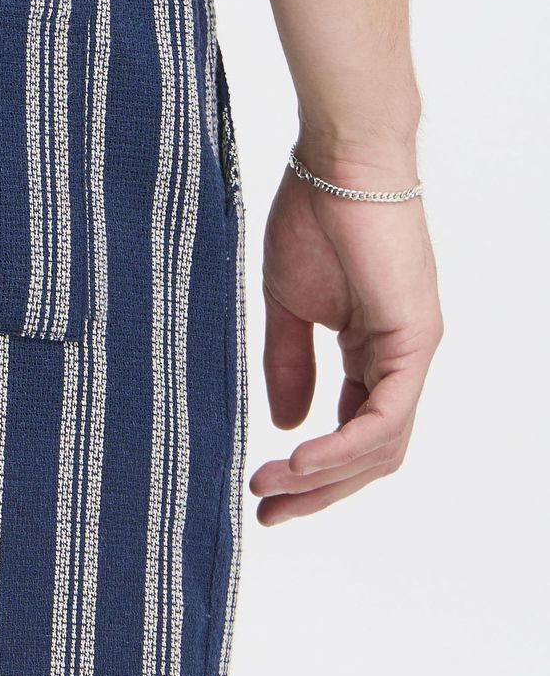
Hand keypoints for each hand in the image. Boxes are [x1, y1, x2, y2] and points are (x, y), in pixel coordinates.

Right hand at [249, 143, 442, 524]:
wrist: (337, 160)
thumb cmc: (312, 216)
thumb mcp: (287, 307)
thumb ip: (289, 366)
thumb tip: (287, 425)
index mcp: (374, 351)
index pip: (354, 432)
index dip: (312, 472)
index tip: (262, 494)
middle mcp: (401, 358)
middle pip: (372, 455)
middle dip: (318, 492)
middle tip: (267, 515)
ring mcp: (413, 351)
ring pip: (381, 445)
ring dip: (324, 476)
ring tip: (270, 486)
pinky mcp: (413, 338)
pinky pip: (385, 416)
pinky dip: (344, 446)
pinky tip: (300, 459)